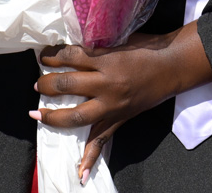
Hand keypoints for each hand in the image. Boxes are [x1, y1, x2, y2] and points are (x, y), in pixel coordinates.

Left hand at [33, 23, 211, 182]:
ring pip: (76, 116)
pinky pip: (102, 140)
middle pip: (67, 85)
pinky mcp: (120, 119)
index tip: (43, 55)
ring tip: (38, 114)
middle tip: (38, 84)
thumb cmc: (148, 48)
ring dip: (53, 116)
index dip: (52, 55)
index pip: (70, 57)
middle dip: (47, 84)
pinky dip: (90, 157)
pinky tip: (79, 172)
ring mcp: (113, 106)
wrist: (173, 66)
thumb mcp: (121, 39)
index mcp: (107, 60)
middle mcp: (107, 84)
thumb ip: (96, 46)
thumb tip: (71, 49)